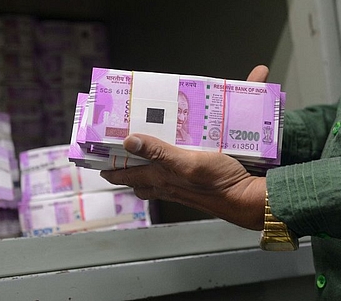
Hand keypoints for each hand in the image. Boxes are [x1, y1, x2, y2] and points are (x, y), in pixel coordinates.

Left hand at [100, 65, 270, 229]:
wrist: (246, 200)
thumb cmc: (219, 183)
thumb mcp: (187, 162)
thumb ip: (159, 152)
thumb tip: (129, 141)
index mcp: (160, 178)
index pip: (125, 175)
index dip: (109, 167)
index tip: (95, 159)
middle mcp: (167, 184)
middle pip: (136, 178)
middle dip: (123, 167)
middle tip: (113, 153)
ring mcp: (181, 186)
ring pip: (153, 178)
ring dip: (144, 166)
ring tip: (139, 152)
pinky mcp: (195, 183)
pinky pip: (172, 174)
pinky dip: (166, 165)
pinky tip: (174, 156)